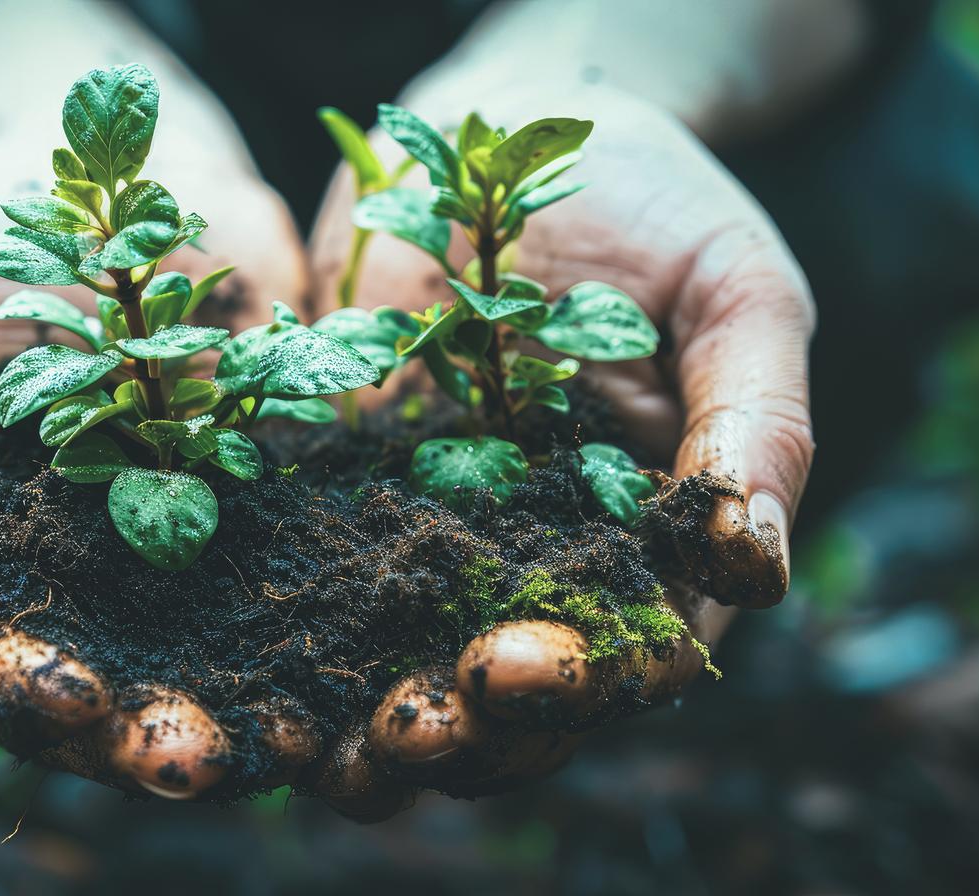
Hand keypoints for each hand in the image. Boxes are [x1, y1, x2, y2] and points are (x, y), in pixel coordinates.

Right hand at [0, 134, 307, 797]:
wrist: (116, 160)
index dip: (8, 688)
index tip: (64, 694)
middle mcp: (74, 581)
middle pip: (99, 689)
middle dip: (143, 731)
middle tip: (192, 756)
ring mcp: (181, 548)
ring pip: (211, 659)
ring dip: (251, 707)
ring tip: (294, 740)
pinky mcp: (274, 501)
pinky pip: (311, 572)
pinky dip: (341, 613)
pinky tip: (379, 640)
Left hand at [302, 83, 813, 814]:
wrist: (514, 127)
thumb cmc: (654, 204)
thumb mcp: (737, 293)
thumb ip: (757, 422)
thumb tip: (755, 563)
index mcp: (643, 546)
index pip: (627, 652)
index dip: (581, 679)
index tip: (520, 669)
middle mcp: (532, 562)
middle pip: (501, 688)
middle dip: (454, 723)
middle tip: (398, 732)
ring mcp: (426, 531)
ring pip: (391, 659)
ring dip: (350, 713)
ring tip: (306, 740)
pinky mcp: (333, 486)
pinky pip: (298, 564)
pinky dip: (262, 618)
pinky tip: (222, 649)